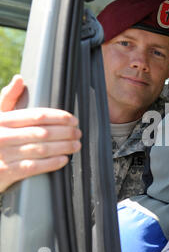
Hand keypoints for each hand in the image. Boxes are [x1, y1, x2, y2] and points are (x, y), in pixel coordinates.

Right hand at [0, 75, 81, 192]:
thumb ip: (8, 98)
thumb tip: (19, 79)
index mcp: (3, 120)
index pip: (37, 116)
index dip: (59, 117)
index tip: (73, 120)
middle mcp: (2, 136)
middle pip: (42, 132)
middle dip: (65, 133)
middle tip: (78, 133)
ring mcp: (4, 155)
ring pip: (41, 149)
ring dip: (63, 147)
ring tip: (76, 145)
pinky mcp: (6, 172)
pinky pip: (33, 167)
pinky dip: (51, 163)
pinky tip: (63, 160)